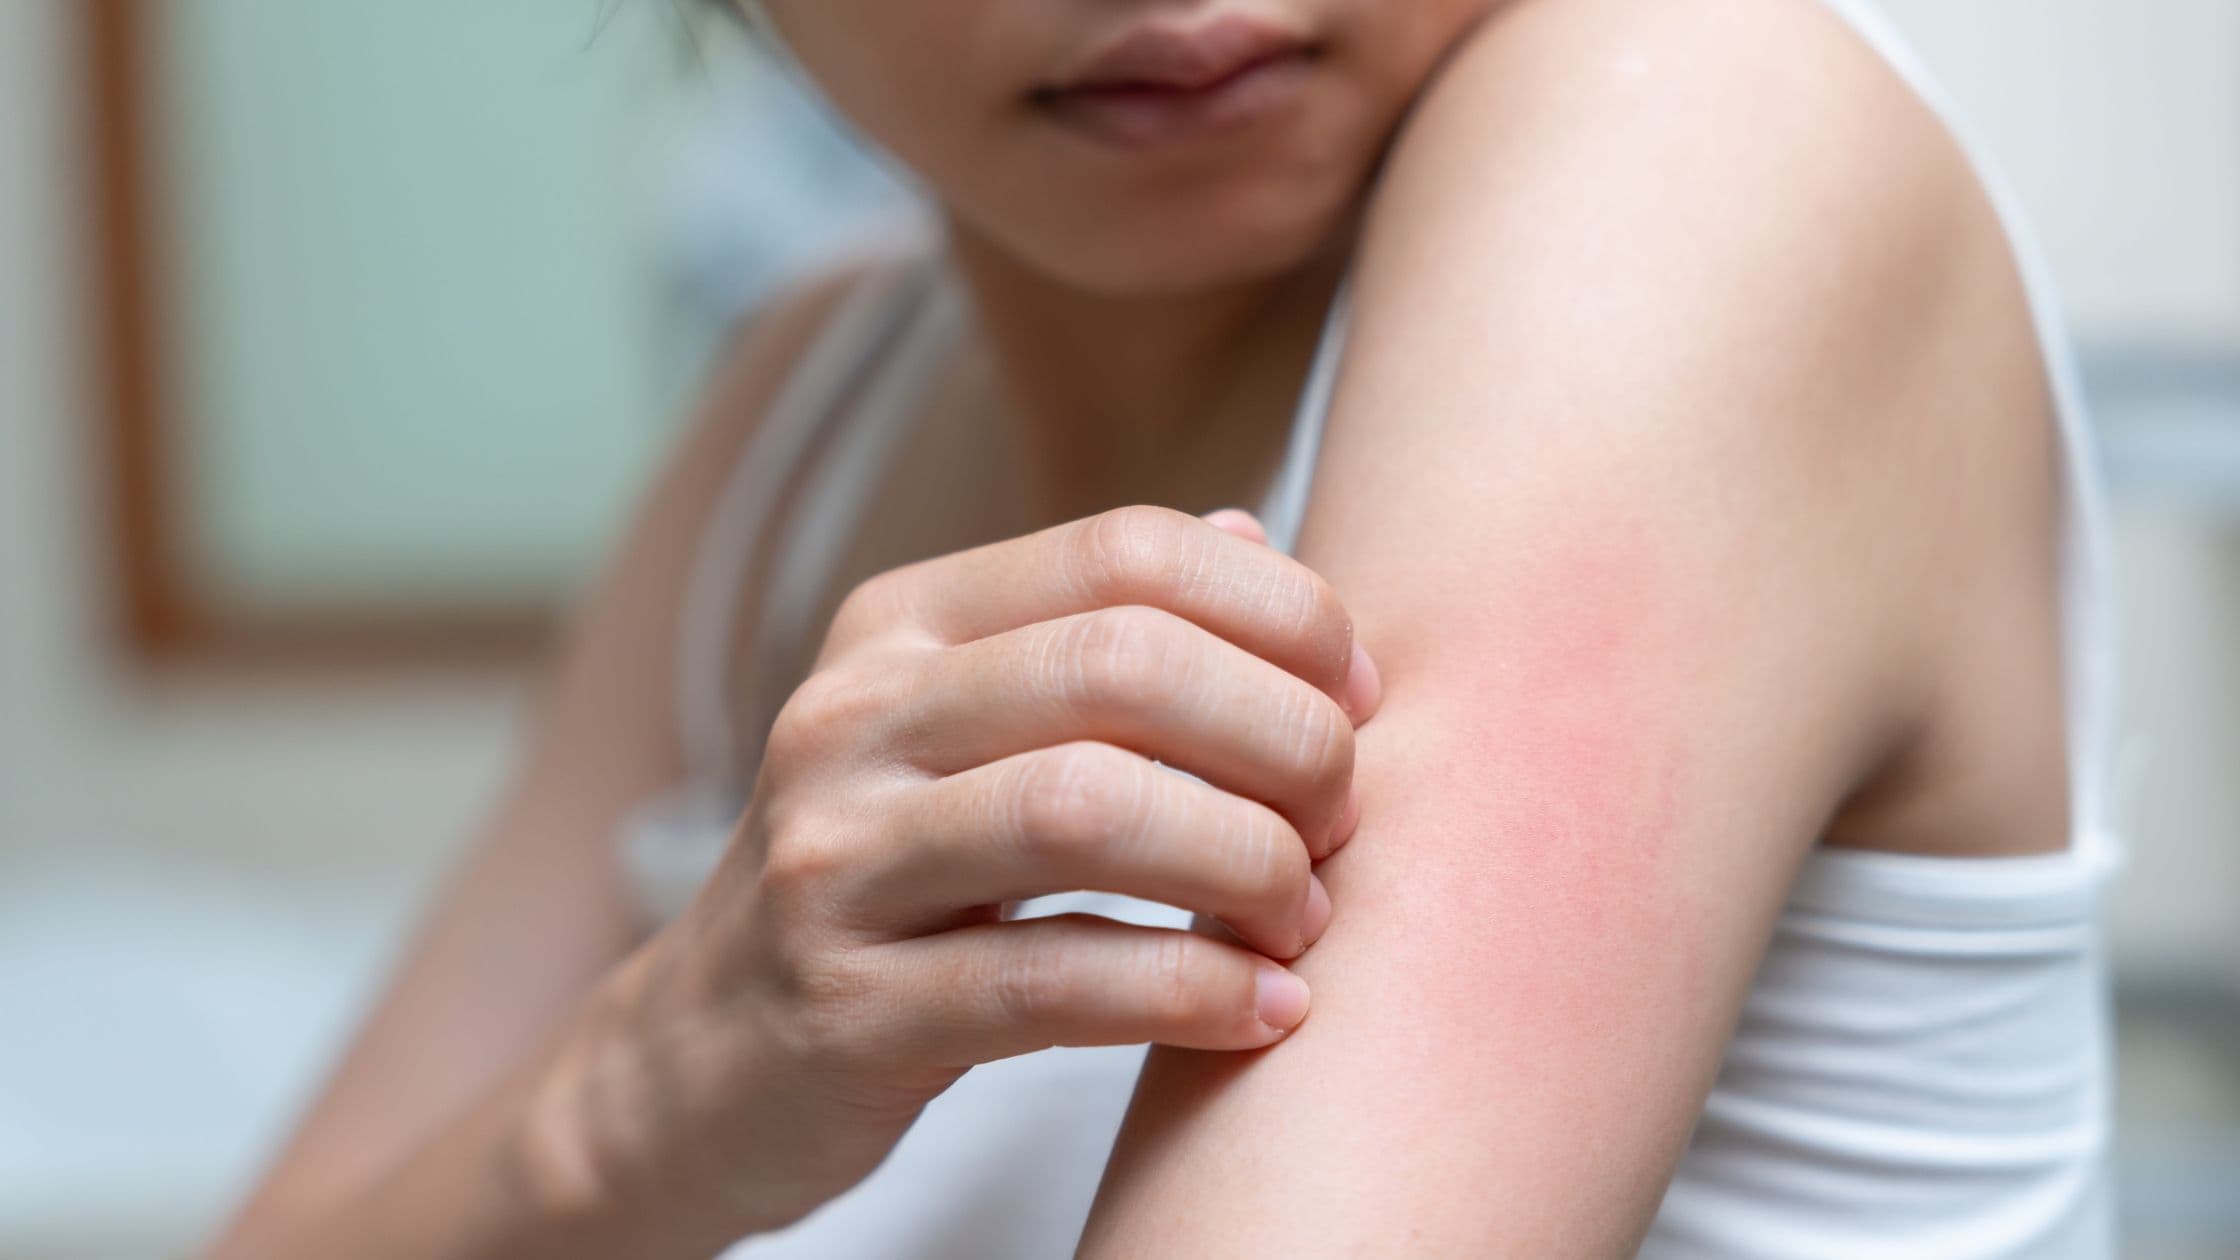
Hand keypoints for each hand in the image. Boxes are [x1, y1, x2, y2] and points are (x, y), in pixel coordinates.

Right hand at [570, 504, 1381, 1239]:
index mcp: (900, 626)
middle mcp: (854, 718)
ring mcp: (837, 862)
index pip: (1125, 552)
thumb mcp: (960, 727)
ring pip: (1089, 812)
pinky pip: (1054, 983)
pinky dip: (1193, 993)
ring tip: (1302, 915)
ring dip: (1246, 863)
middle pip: (1122, 667)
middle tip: (1341, 819)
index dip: (1279, 611)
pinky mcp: (847, 1009)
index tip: (1357, 696)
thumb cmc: (884, 877)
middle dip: (1283, 737)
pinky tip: (1264, 1011)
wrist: (700, 1057)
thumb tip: (1258, 538)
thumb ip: (1099, 631)